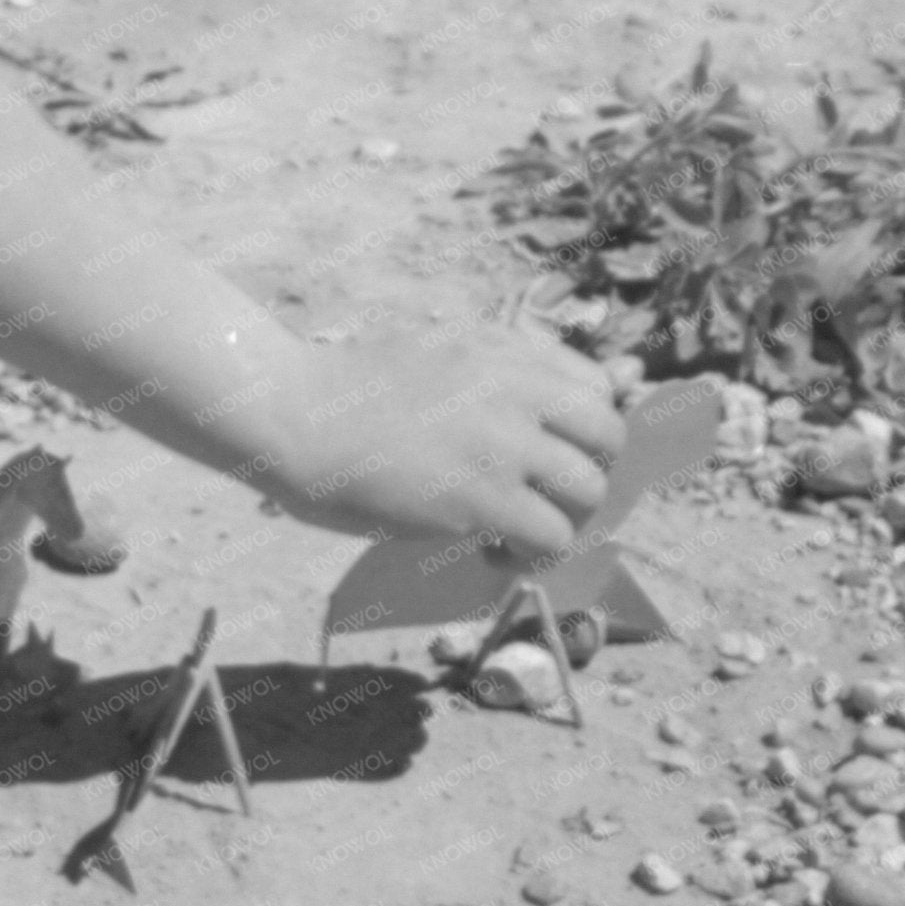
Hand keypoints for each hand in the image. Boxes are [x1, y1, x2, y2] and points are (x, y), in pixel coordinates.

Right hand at [254, 328, 625, 564]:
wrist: (294, 414)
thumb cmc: (348, 390)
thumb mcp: (433, 353)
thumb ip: (493, 372)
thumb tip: (546, 411)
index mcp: (503, 349)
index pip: (597, 386)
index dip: (583, 430)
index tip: (550, 456)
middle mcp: (516, 387)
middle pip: (610, 435)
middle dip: (587, 473)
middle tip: (544, 498)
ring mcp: (504, 441)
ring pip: (590, 491)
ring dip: (562, 521)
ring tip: (516, 533)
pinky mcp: (485, 496)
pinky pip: (552, 536)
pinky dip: (530, 556)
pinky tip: (490, 554)